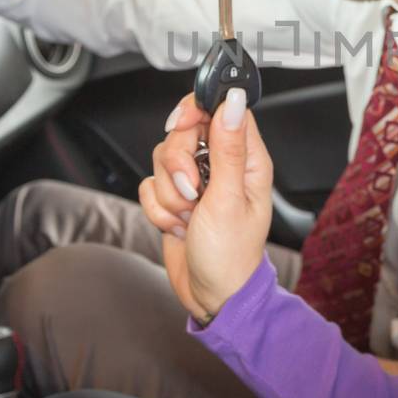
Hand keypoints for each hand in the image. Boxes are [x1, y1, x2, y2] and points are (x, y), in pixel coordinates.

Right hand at [139, 89, 272, 322]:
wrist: (212, 296)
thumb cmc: (231, 255)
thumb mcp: (229, 198)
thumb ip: (228, 148)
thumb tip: (232, 101)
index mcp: (246, 159)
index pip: (221, 109)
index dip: (197, 111)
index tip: (182, 126)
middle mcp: (221, 166)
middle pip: (184, 131)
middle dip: (177, 163)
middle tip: (192, 191)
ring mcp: (197, 182)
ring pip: (163, 159)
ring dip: (169, 193)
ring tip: (189, 216)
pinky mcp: (176, 198)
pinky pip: (150, 185)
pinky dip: (158, 208)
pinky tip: (178, 225)